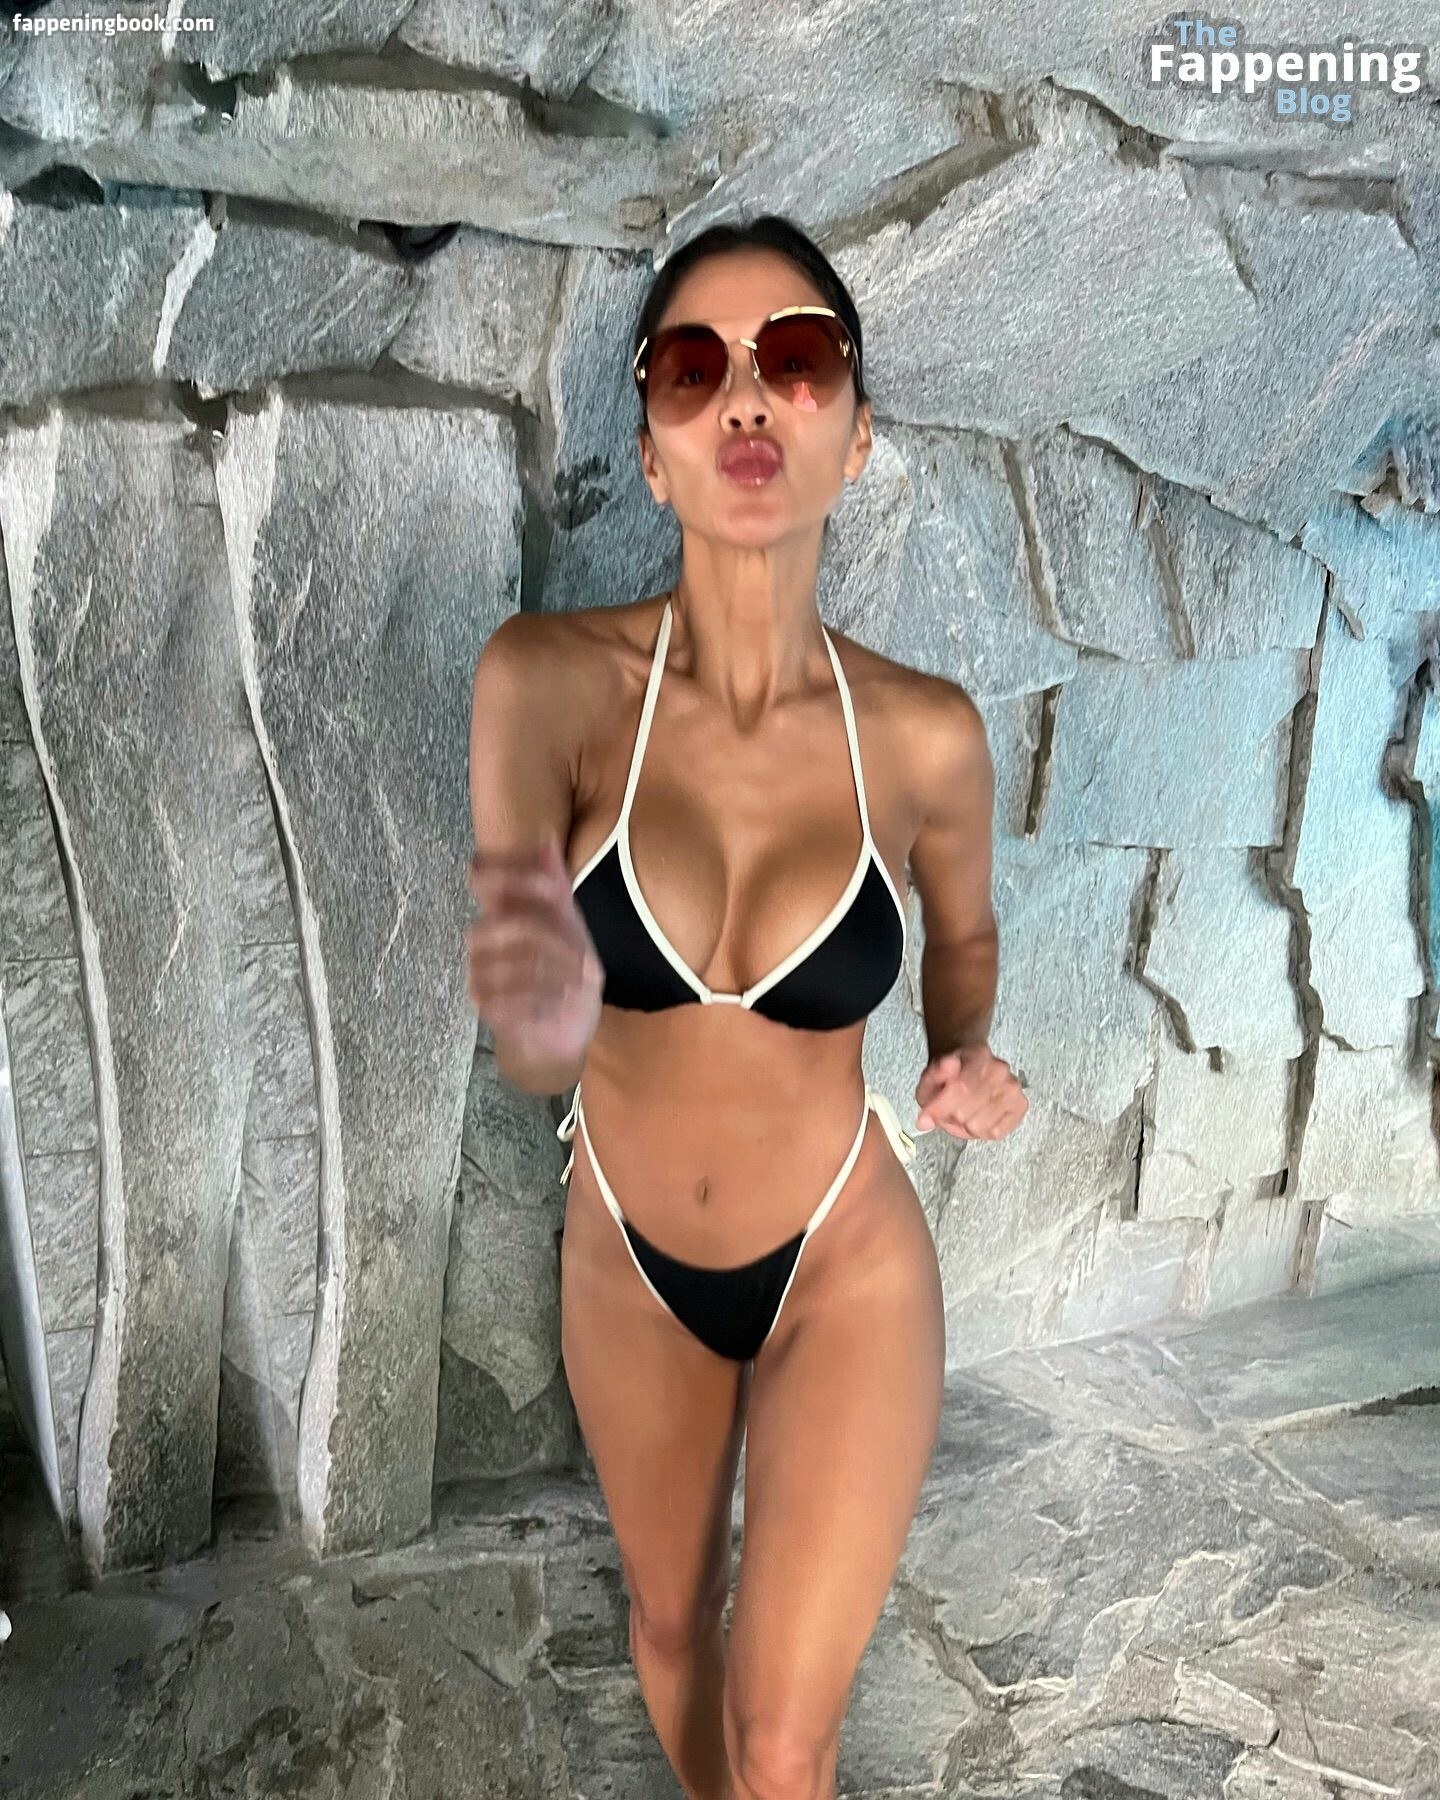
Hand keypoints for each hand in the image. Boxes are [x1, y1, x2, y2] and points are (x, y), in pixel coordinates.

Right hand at [466, 836, 603, 1068]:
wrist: (563, 1027)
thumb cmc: (565, 971)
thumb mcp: (570, 925)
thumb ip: (556, 885)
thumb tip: (546, 837)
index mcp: (502, 910)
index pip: (481, 874)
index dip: (508, 871)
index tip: (551, 889)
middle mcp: (483, 937)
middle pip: (509, 921)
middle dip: (554, 939)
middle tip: (585, 959)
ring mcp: (479, 971)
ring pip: (514, 961)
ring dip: (556, 973)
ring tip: (579, 984)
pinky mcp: (485, 1004)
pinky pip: (511, 995)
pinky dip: (545, 998)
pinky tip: (562, 1001)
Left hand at [913, 1045, 1026, 1141]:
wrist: (970, 1065)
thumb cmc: (951, 1073)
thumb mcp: (931, 1075)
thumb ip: (931, 1081)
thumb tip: (935, 1096)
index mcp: (978, 1055)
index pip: (959, 1089)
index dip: (939, 1108)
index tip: (925, 1118)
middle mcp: (1000, 1070)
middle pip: (964, 1113)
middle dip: (949, 1116)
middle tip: (947, 1110)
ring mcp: (1013, 1088)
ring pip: (978, 1126)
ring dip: (964, 1126)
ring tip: (962, 1113)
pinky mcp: (1020, 1106)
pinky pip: (994, 1132)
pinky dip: (981, 1131)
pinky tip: (978, 1117)